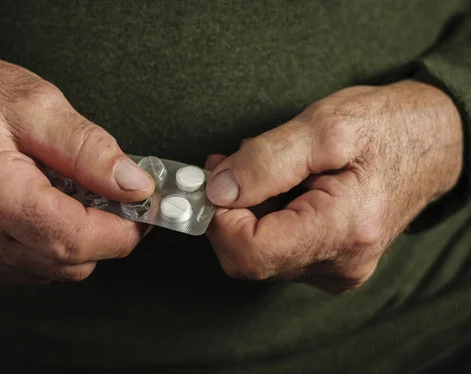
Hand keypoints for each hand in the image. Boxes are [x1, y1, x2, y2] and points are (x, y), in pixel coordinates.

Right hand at [0, 47, 153, 282]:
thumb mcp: (38, 104)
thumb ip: (90, 149)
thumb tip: (135, 187)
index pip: (75, 239)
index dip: (121, 229)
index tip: (142, 207)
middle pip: (71, 262)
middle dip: (106, 232)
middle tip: (111, 191)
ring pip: (59, 269)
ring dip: (80, 237)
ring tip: (68, 191)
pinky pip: (37, 267)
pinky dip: (56, 242)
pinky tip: (46, 206)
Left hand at [205, 80, 462, 292]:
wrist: (434, 142)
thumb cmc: (387, 127)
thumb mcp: (324, 125)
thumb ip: (266, 159)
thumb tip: (218, 190)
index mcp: (343, 230)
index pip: (250, 252)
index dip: (219, 218)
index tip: (213, 180)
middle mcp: (340, 264)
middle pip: (250, 257)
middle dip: (229, 211)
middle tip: (229, 166)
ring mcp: (336, 269)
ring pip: (260, 254)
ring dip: (246, 211)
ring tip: (264, 169)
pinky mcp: (331, 263)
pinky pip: (278, 250)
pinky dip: (264, 218)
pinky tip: (278, 187)